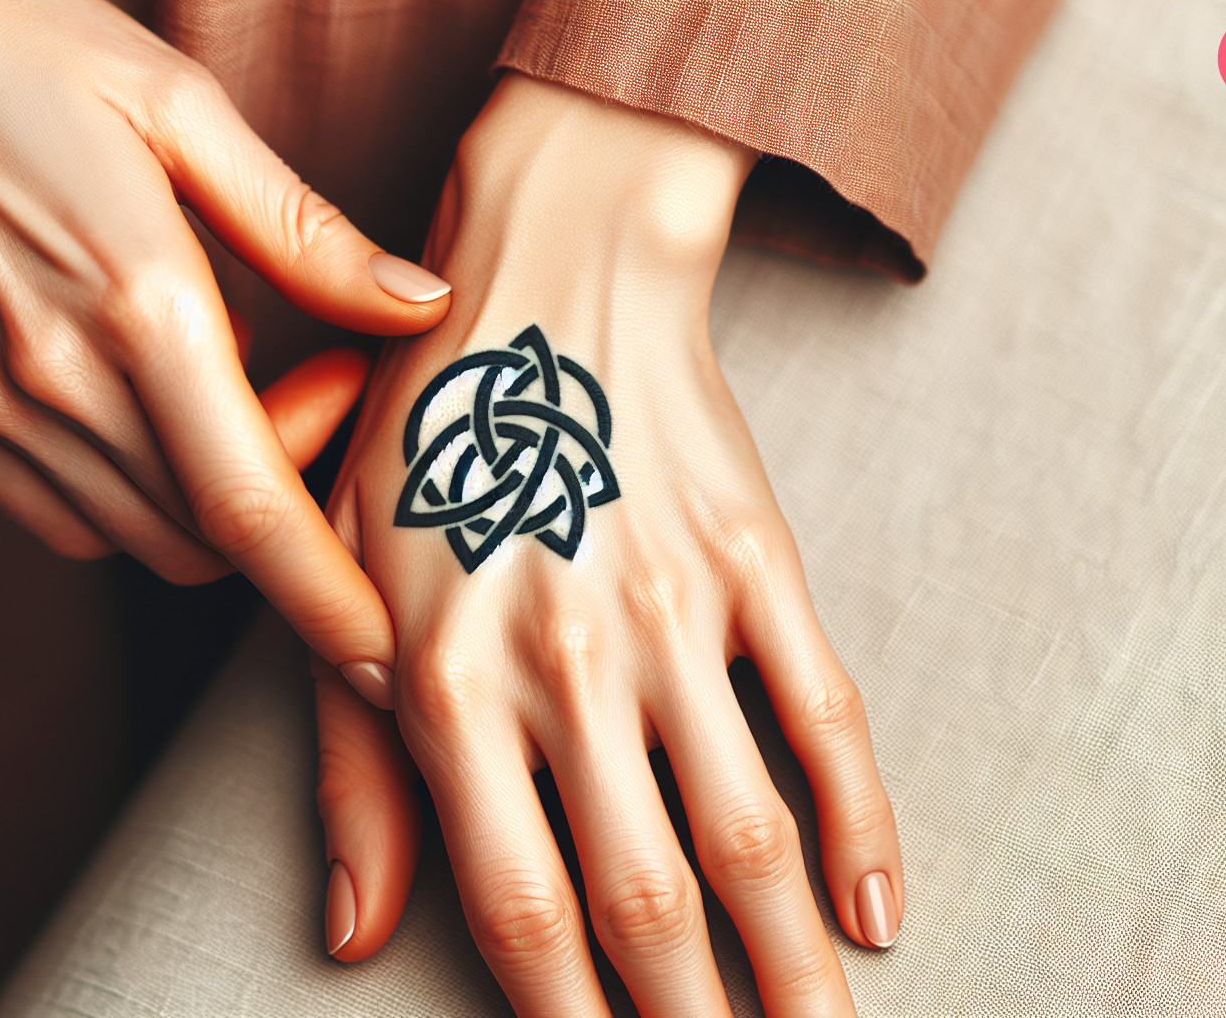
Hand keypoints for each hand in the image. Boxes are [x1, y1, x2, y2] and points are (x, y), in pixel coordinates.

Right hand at [0, 0, 452, 700]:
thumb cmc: (14, 40)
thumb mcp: (182, 109)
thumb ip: (305, 233)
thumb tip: (416, 307)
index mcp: (133, 301)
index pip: (248, 505)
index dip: (326, 602)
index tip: (385, 655)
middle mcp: (46, 380)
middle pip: (203, 541)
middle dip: (287, 509)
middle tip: (315, 385)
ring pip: (132, 537)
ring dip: (207, 506)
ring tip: (229, 382)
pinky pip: (55, 512)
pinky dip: (127, 497)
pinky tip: (143, 404)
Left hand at [313, 76, 904, 1015]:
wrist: (546, 276)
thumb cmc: (422, 446)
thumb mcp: (343, 593)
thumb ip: (348, 773)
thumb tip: (348, 936)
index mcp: (444, 681)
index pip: (519, 908)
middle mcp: (560, 660)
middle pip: (646, 895)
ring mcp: (669, 608)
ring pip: (750, 828)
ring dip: (793, 964)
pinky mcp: (756, 560)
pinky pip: (827, 712)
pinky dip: (864, 823)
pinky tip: (882, 913)